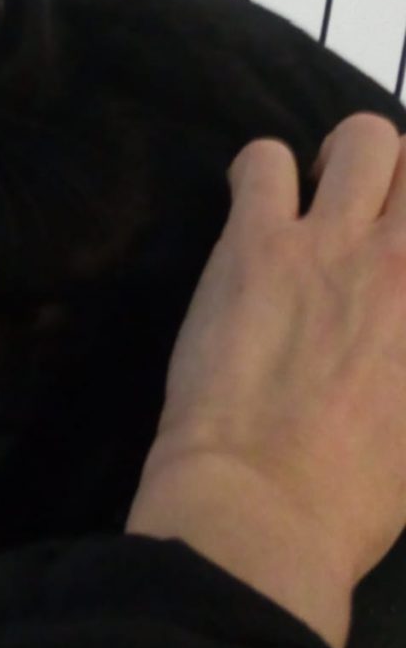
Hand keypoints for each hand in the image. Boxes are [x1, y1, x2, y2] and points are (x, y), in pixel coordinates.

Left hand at [127, 113, 405, 647]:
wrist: (264, 510)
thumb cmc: (358, 495)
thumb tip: (398, 325)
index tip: (398, 249)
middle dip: (402, 179)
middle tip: (371, 217)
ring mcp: (334, 240)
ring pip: (362, 137)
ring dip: (342, 160)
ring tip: (316, 201)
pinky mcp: (256, 240)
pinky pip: (261, 158)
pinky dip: (260, 173)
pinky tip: (256, 211)